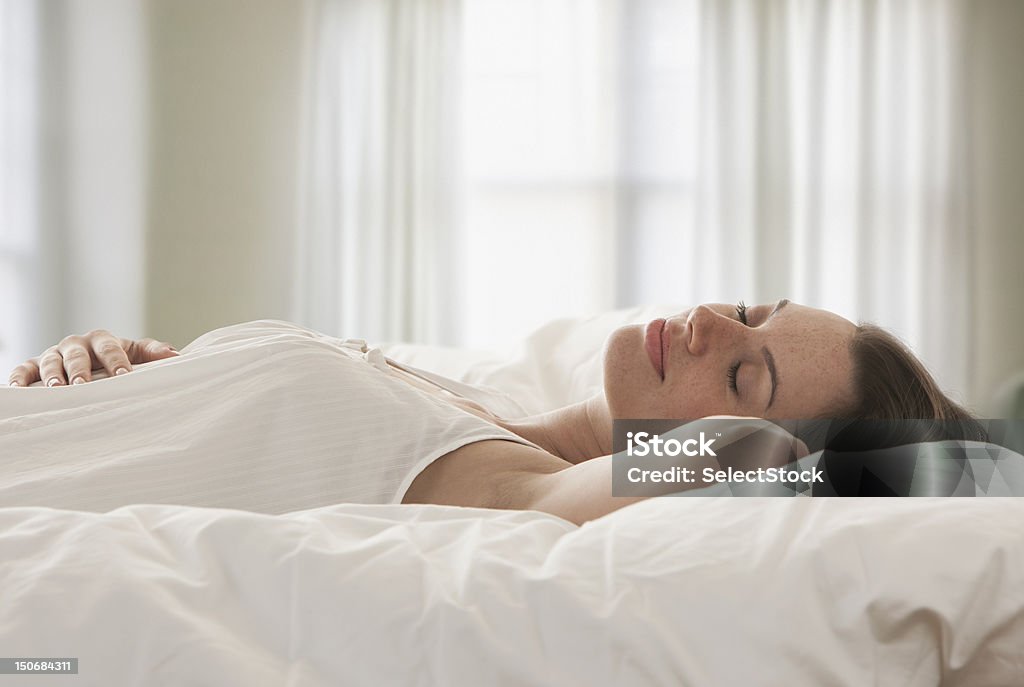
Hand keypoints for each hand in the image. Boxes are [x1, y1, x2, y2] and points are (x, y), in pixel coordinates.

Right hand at [8, 330, 179, 386]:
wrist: (94, 364)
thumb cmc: (118, 361)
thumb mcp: (136, 355)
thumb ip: (153, 354)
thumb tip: (176, 356)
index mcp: (102, 340)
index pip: (110, 348)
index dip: (117, 361)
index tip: (124, 376)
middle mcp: (76, 345)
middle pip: (77, 354)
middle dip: (80, 369)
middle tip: (83, 385)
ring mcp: (54, 354)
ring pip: (49, 361)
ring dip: (51, 375)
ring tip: (55, 390)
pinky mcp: (35, 366)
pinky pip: (23, 369)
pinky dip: (19, 377)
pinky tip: (18, 390)